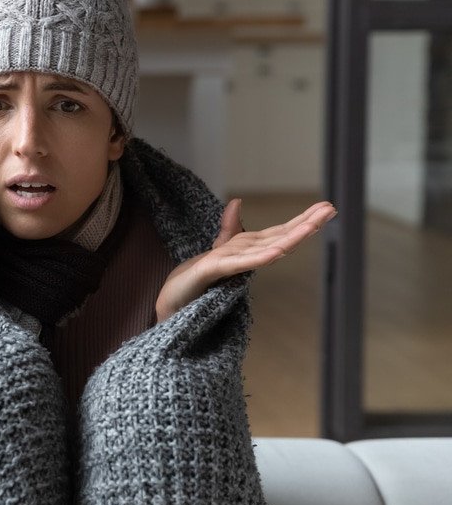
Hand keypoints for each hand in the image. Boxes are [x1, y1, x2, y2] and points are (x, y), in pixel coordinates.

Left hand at [155, 199, 336, 321]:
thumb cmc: (196, 282)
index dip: (302, 220)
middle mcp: (247, 259)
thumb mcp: (217, 249)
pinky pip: (243, 264)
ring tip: (315, 224)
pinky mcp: (217, 272)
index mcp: (249, 252)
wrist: (173, 304)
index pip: (281, 233)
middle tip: (332, 209)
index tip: (326, 206)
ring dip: (293, 238)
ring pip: (269, 250)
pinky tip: (279, 251)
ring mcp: (234, 268)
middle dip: (306, 225)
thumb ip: (231, 229)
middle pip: (282, 239)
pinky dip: (261, 257)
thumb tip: (237, 201)